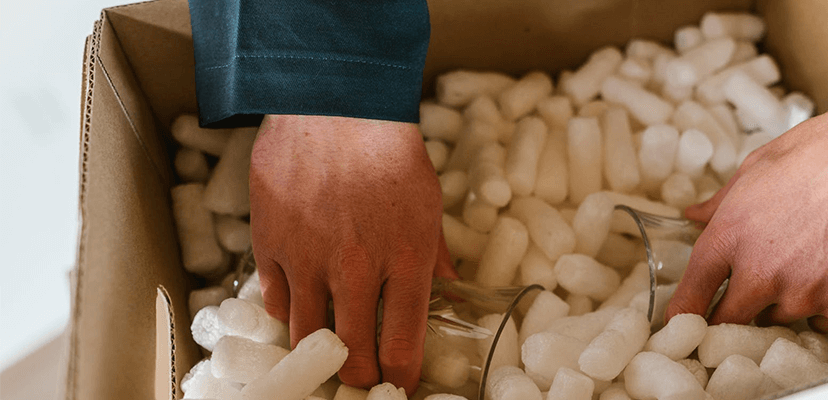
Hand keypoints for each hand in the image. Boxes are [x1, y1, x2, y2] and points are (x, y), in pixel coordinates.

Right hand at [249, 115, 454, 390]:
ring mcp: (308, 258)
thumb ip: (436, 257)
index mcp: (404, 260)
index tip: (400, 385)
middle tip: (362, 379)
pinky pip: (274, 299)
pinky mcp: (270, 243)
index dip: (401, 376)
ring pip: (306, 335)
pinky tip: (300, 306)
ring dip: (320, 351)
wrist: (334, 103)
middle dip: (360, 377)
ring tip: (329, 353)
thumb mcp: (428, 205)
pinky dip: (287, 309)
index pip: (403, 344)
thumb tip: (451, 294)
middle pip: (352, 354)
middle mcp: (355, 268)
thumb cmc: (389, 150)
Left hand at [665, 105, 827, 331]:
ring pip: (780, 317)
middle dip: (734, 310)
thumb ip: (723, 201)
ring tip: (811, 256)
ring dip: (785, 299)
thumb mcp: (761, 164)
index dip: (683, 312)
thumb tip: (695, 215)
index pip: (691, 294)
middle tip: (752, 288)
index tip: (682, 320)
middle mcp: (762, 273)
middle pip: (729, 320)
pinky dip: (827, 302)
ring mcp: (804, 295)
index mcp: (731, 235)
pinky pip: (823, 319)